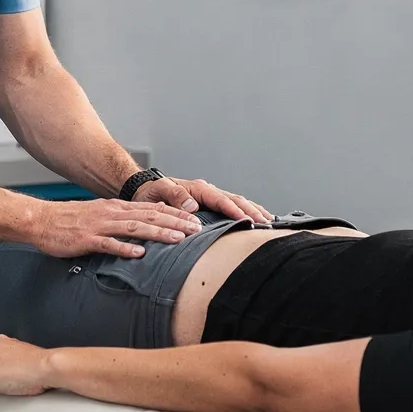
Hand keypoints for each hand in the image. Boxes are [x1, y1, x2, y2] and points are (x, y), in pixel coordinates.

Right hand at [26, 198, 200, 258]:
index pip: (152, 208)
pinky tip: (139, 254)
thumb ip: (121, 221)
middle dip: (175, 223)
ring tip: (178, 240)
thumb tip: (143, 228)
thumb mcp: (100, 215)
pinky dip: (125, 249)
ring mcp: (99, 225)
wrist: (41, 220)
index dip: (175, 214)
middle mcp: (111, 213)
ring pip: (134, 227)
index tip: (195, 220)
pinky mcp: (87, 239)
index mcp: (116, 207)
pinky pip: (108, 244)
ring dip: (158, 233)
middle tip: (197, 230)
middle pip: (149, 216)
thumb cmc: (70, 221)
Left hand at [134, 176, 268, 223]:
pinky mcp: (210, 205)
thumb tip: (193, 205)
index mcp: (198, 188)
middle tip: (265, 223)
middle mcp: (207, 191)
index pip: (220, 199)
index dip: (234, 210)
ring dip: (253, 211)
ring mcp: (210, 198)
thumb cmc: (150, 193)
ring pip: (237, 202)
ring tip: (268, 222)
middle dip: (251, 211)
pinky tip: (256, 219)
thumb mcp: (158, 191)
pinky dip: (246, 211)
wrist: (144, 190)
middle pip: (235, 200)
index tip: (247, 220)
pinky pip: (231, 207)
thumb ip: (174, 196)